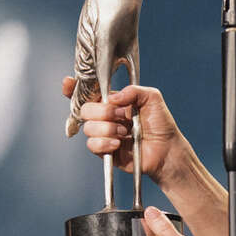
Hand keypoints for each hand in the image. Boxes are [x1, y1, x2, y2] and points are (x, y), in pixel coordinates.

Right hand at [62, 75, 185, 188]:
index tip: (68, 83)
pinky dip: (105, 143)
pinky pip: (92, 145)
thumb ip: (132, 90)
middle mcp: (105, 117)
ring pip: (88, 128)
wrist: (167, 150)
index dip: (73, 88)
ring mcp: (104, 135)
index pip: (87, 93)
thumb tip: (112, 97)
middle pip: (84, 110)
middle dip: (102, 111)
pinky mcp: (105, 152)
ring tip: (126, 132)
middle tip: (121, 115)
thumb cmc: (161, 124)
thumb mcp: (151, 97)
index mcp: (112, 102)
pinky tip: (119, 143)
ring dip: (108, 128)